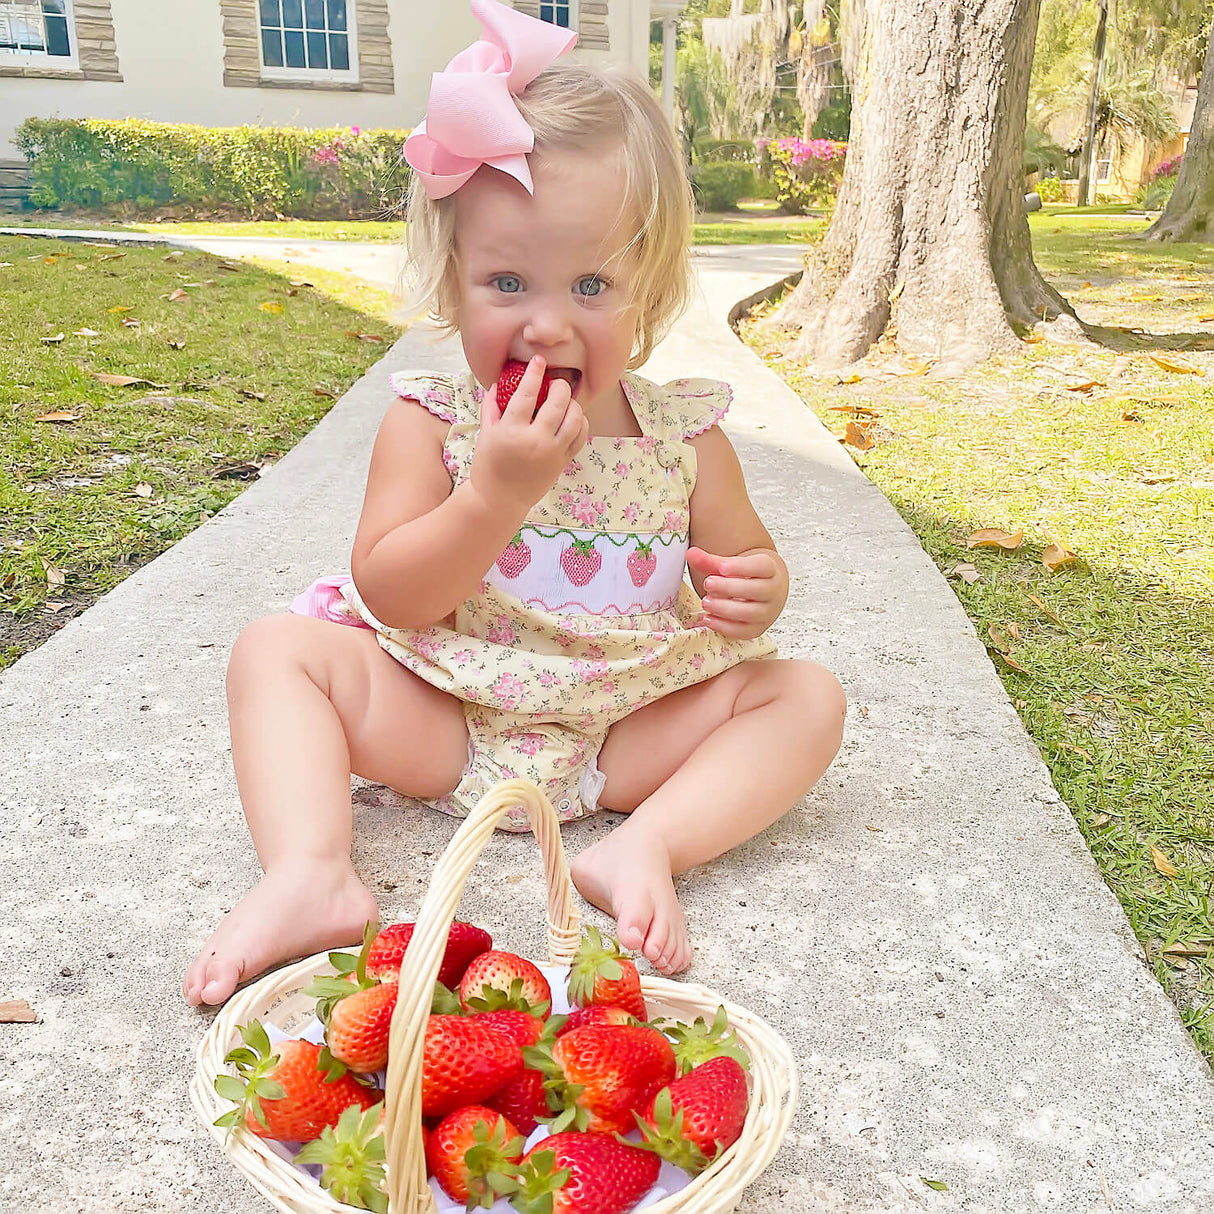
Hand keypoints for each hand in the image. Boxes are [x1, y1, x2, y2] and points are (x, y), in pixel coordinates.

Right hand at [469, 356, 588, 513]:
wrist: (499, 500)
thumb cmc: (488, 466)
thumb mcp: (485, 434)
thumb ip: (491, 407)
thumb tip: (496, 384)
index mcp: (511, 431)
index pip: (527, 394)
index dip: (534, 373)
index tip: (539, 361)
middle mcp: (534, 441)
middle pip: (557, 402)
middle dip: (560, 386)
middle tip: (556, 383)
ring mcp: (551, 453)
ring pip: (574, 419)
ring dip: (573, 403)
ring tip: (566, 400)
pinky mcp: (562, 462)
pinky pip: (580, 437)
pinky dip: (580, 423)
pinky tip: (573, 417)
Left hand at [686, 546, 786, 638]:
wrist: (764, 592)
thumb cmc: (745, 577)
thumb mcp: (731, 565)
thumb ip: (710, 561)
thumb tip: (691, 554)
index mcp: (770, 570)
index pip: (761, 567)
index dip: (741, 567)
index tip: (721, 567)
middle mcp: (773, 591)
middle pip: (756, 590)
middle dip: (729, 588)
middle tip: (708, 583)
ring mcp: (768, 612)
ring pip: (750, 612)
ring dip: (725, 608)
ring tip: (705, 602)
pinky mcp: (758, 629)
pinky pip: (743, 631)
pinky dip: (724, 626)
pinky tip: (708, 618)